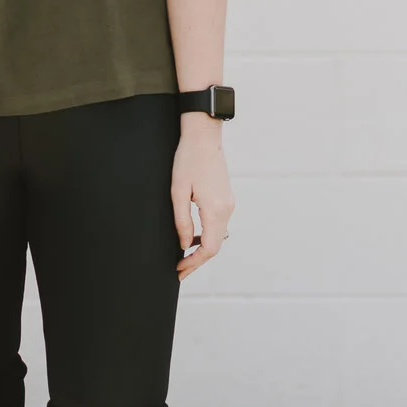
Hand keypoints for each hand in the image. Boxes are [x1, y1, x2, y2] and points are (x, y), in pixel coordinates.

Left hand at [172, 115, 233, 277]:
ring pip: (217, 236)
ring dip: (202, 248)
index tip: (179, 270)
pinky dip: (206, 235)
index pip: (209, 248)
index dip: (194, 263)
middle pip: (215, 246)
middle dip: (197, 260)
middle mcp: (227, 209)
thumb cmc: (188, 160)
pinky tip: (192, 236)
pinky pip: (218, 224)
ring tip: (183, 255)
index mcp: (216, 209)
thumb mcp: (178, 191)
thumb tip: (185, 244)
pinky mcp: (226, 198)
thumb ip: (182, 221)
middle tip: (179, 269)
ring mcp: (228, 203)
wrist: (204, 136)